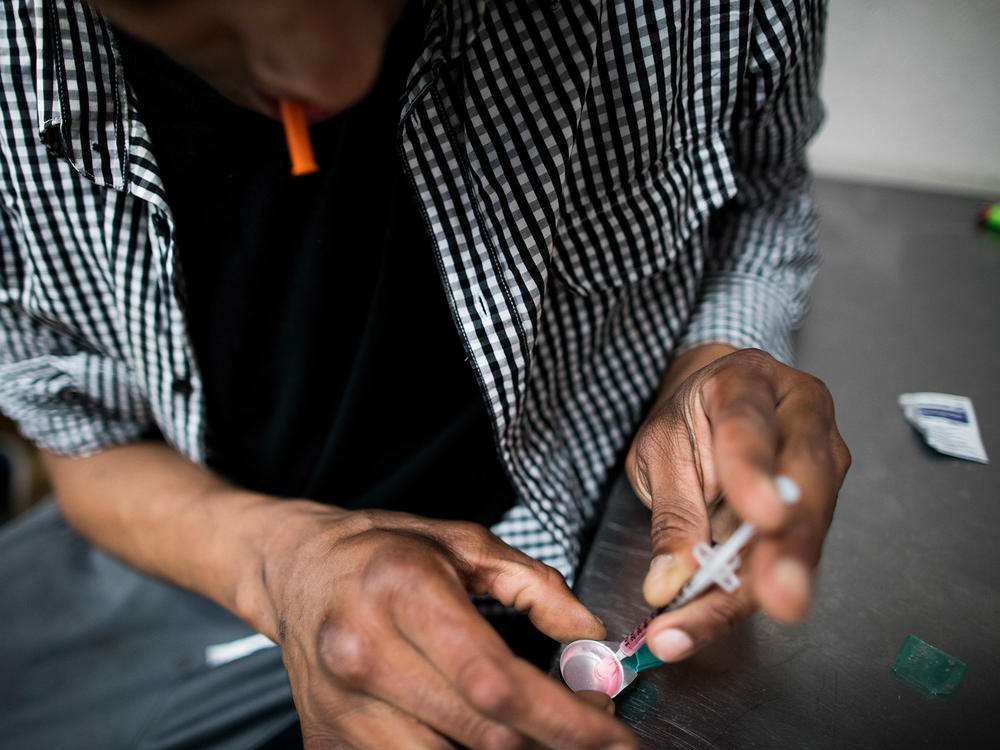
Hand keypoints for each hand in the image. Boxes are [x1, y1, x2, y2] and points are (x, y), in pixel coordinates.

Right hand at [260, 504, 637, 748]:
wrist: (295, 568)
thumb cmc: (381, 551)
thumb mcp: (462, 542)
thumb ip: (533, 584)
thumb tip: (588, 632)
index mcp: (402, 590)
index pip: (497, 681)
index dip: (566, 718)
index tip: (613, 733)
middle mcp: (363, 652)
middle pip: (482, 736)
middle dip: (554, 744)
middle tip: (592, 734)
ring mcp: (340, 705)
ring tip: (539, 734)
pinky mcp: (325, 739)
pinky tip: (483, 737)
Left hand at [625, 347, 849, 661]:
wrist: (716, 406)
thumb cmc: (690, 419)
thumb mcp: (661, 448)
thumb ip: (671, 511)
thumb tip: (669, 581)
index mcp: (747, 383)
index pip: (751, 425)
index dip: (755, 472)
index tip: (759, 515)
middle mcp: (801, 418)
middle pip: (805, 485)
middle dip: (789, 548)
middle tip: (777, 598)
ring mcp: (821, 464)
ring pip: (805, 530)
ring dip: (767, 586)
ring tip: (714, 623)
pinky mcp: (818, 509)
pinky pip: (787, 556)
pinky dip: (746, 596)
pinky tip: (708, 622)